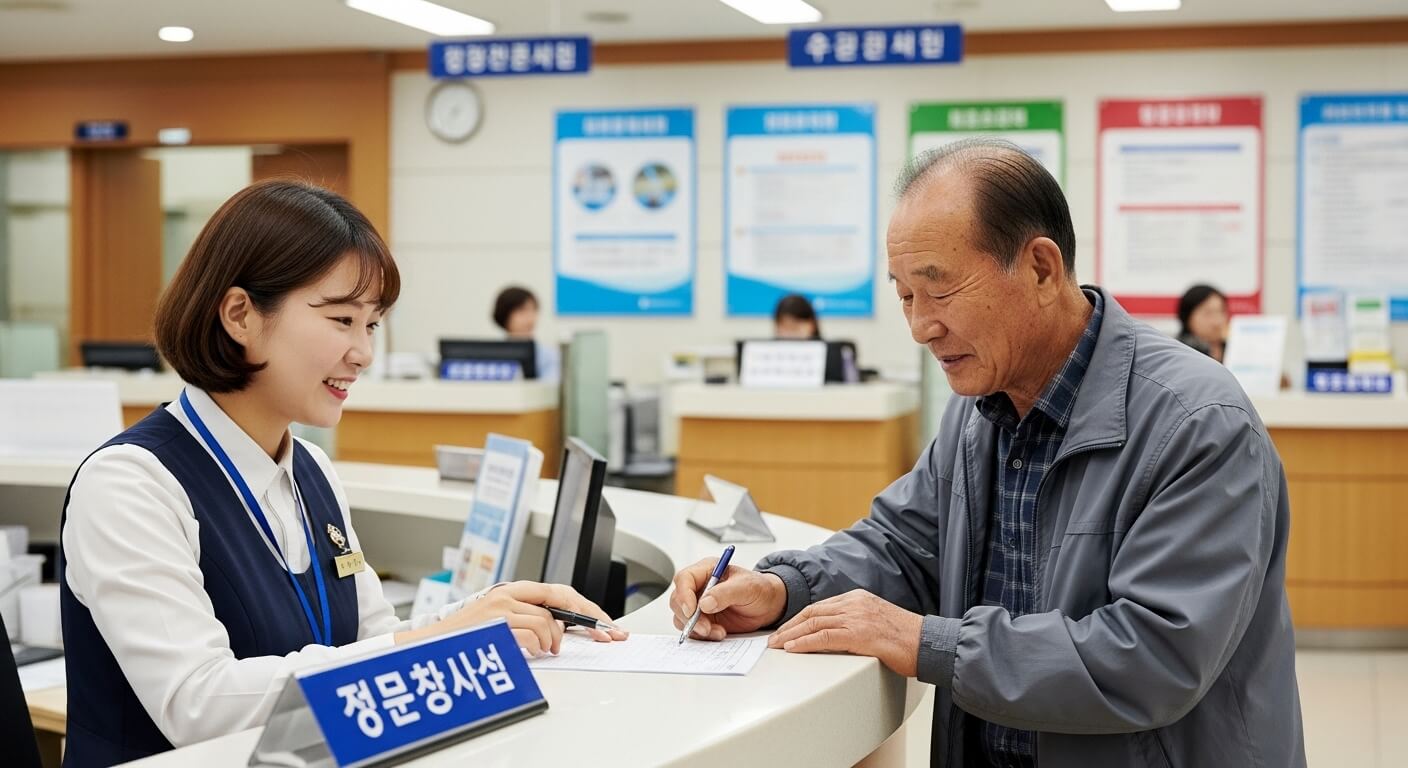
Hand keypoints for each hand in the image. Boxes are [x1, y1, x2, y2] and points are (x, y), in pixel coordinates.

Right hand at [396, 581, 627, 654]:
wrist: (428, 645)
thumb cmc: (464, 638)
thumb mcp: (499, 621)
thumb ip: (527, 619)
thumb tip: (560, 633)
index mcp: (512, 591)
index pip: (559, 592)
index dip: (587, 607)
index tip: (607, 623)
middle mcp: (509, 594)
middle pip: (562, 601)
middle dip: (588, 621)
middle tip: (604, 637)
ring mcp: (502, 608)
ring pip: (548, 624)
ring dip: (550, 642)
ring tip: (539, 650)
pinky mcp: (496, 624)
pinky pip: (532, 638)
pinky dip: (534, 649)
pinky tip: (525, 652)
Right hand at [669, 559, 786, 640]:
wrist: (768, 606)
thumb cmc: (759, 589)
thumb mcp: (747, 587)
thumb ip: (726, 593)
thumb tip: (704, 603)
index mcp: (706, 570)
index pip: (684, 578)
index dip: (684, 594)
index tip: (692, 610)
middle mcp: (698, 587)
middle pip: (678, 600)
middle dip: (688, 617)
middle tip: (705, 628)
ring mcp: (699, 605)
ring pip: (681, 617)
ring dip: (696, 628)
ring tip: (718, 632)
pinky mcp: (703, 620)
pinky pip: (692, 630)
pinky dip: (702, 635)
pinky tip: (719, 634)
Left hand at [767, 589, 922, 676]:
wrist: (929, 644)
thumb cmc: (907, 639)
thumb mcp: (877, 622)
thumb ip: (857, 622)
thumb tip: (836, 634)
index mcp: (858, 598)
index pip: (820, 606)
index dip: (799, 618)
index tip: (785, 629)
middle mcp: (855, 603)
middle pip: (812, 612)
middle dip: (789, 626)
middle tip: (773, 639)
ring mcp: (857, 617)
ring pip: (814, 623)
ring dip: (791, 635)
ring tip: (776, 645)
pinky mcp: (860, 634)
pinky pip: (824, 637)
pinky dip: (804, 642)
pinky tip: (793, 648)